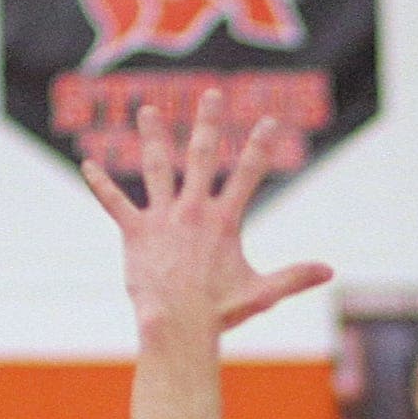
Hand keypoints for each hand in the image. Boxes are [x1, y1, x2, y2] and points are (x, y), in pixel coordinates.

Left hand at [82, 90, 332, 341]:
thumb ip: (296, 277)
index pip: (248, 174)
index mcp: (224, 221)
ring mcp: (162, 218)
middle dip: (208, 123)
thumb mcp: (264, 292)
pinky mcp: (135, 232)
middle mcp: (193, 210)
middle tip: (210, 95)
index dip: (261, 145)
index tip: (269, 120)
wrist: (178, 324)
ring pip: (156, 167)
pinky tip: (87, 166)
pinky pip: (114, 203)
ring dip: (152, 137)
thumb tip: (330, 271)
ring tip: (149, 111)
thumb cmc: (221, 311)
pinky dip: (100, 184)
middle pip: (201, 156)